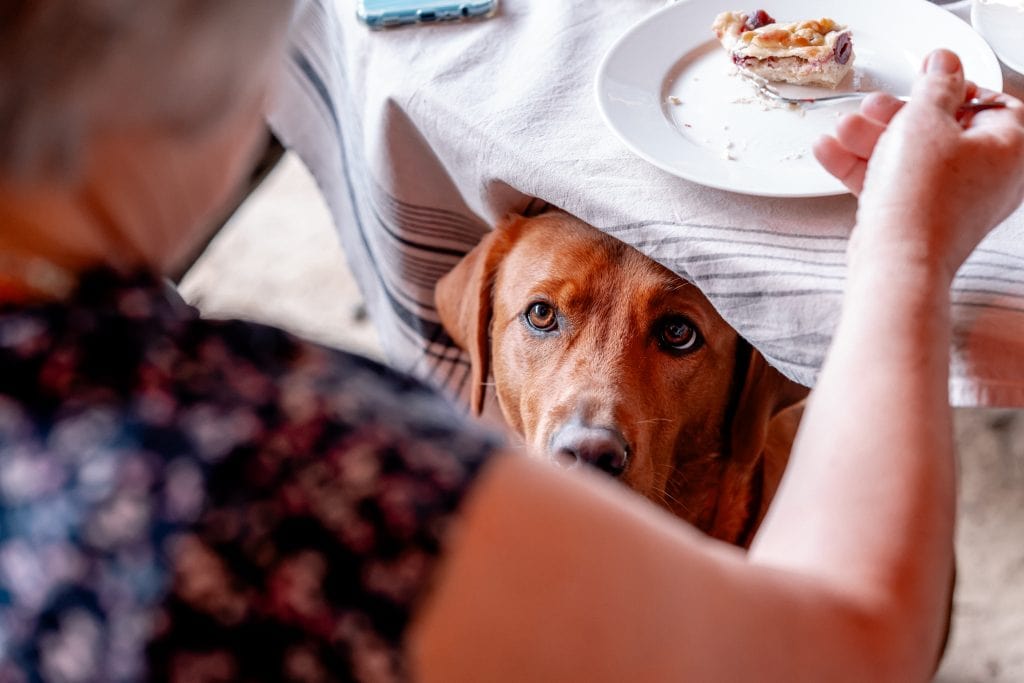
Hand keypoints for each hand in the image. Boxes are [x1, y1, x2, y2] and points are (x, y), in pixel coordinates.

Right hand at [814, 49, 1023, 282]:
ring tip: (843, 129)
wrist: (896, 263)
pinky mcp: (920, 219)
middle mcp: (988, 178)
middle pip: (941, 130)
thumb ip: (935, 84)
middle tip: (872, 106)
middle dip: (896, 116)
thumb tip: (945, 63)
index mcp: (1009, 148)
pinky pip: (894, 183)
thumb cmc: (922, 199)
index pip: (989, 102)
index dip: (952, 87)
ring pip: (911, 158)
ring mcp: (953, 202)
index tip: (922, 79)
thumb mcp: (925, 120)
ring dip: (872, 140)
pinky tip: (832, 152)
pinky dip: (865, 168)